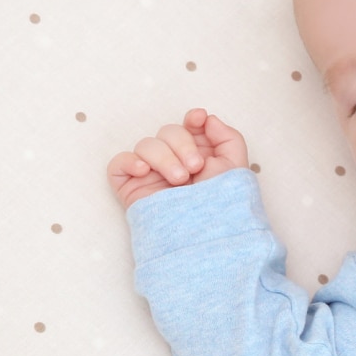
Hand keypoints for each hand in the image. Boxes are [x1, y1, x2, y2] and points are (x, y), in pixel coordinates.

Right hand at [107, 109, 250, 209]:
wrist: (206, 235)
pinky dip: (130, 161)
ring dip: (164, 157)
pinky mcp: (132, 188)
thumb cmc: (222, 207)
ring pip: (146, 144)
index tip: (198, 120)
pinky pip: (119, 163)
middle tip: (195, 168)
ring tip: (179, 181)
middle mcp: (174, 163)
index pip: (188, 127)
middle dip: (182, 144)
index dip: (192, 119)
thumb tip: (207, 119)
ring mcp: (152, 175)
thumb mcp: (236, 168)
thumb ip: (228, 138)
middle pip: (168, 132)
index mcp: (198, 156)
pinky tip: (145, 171)